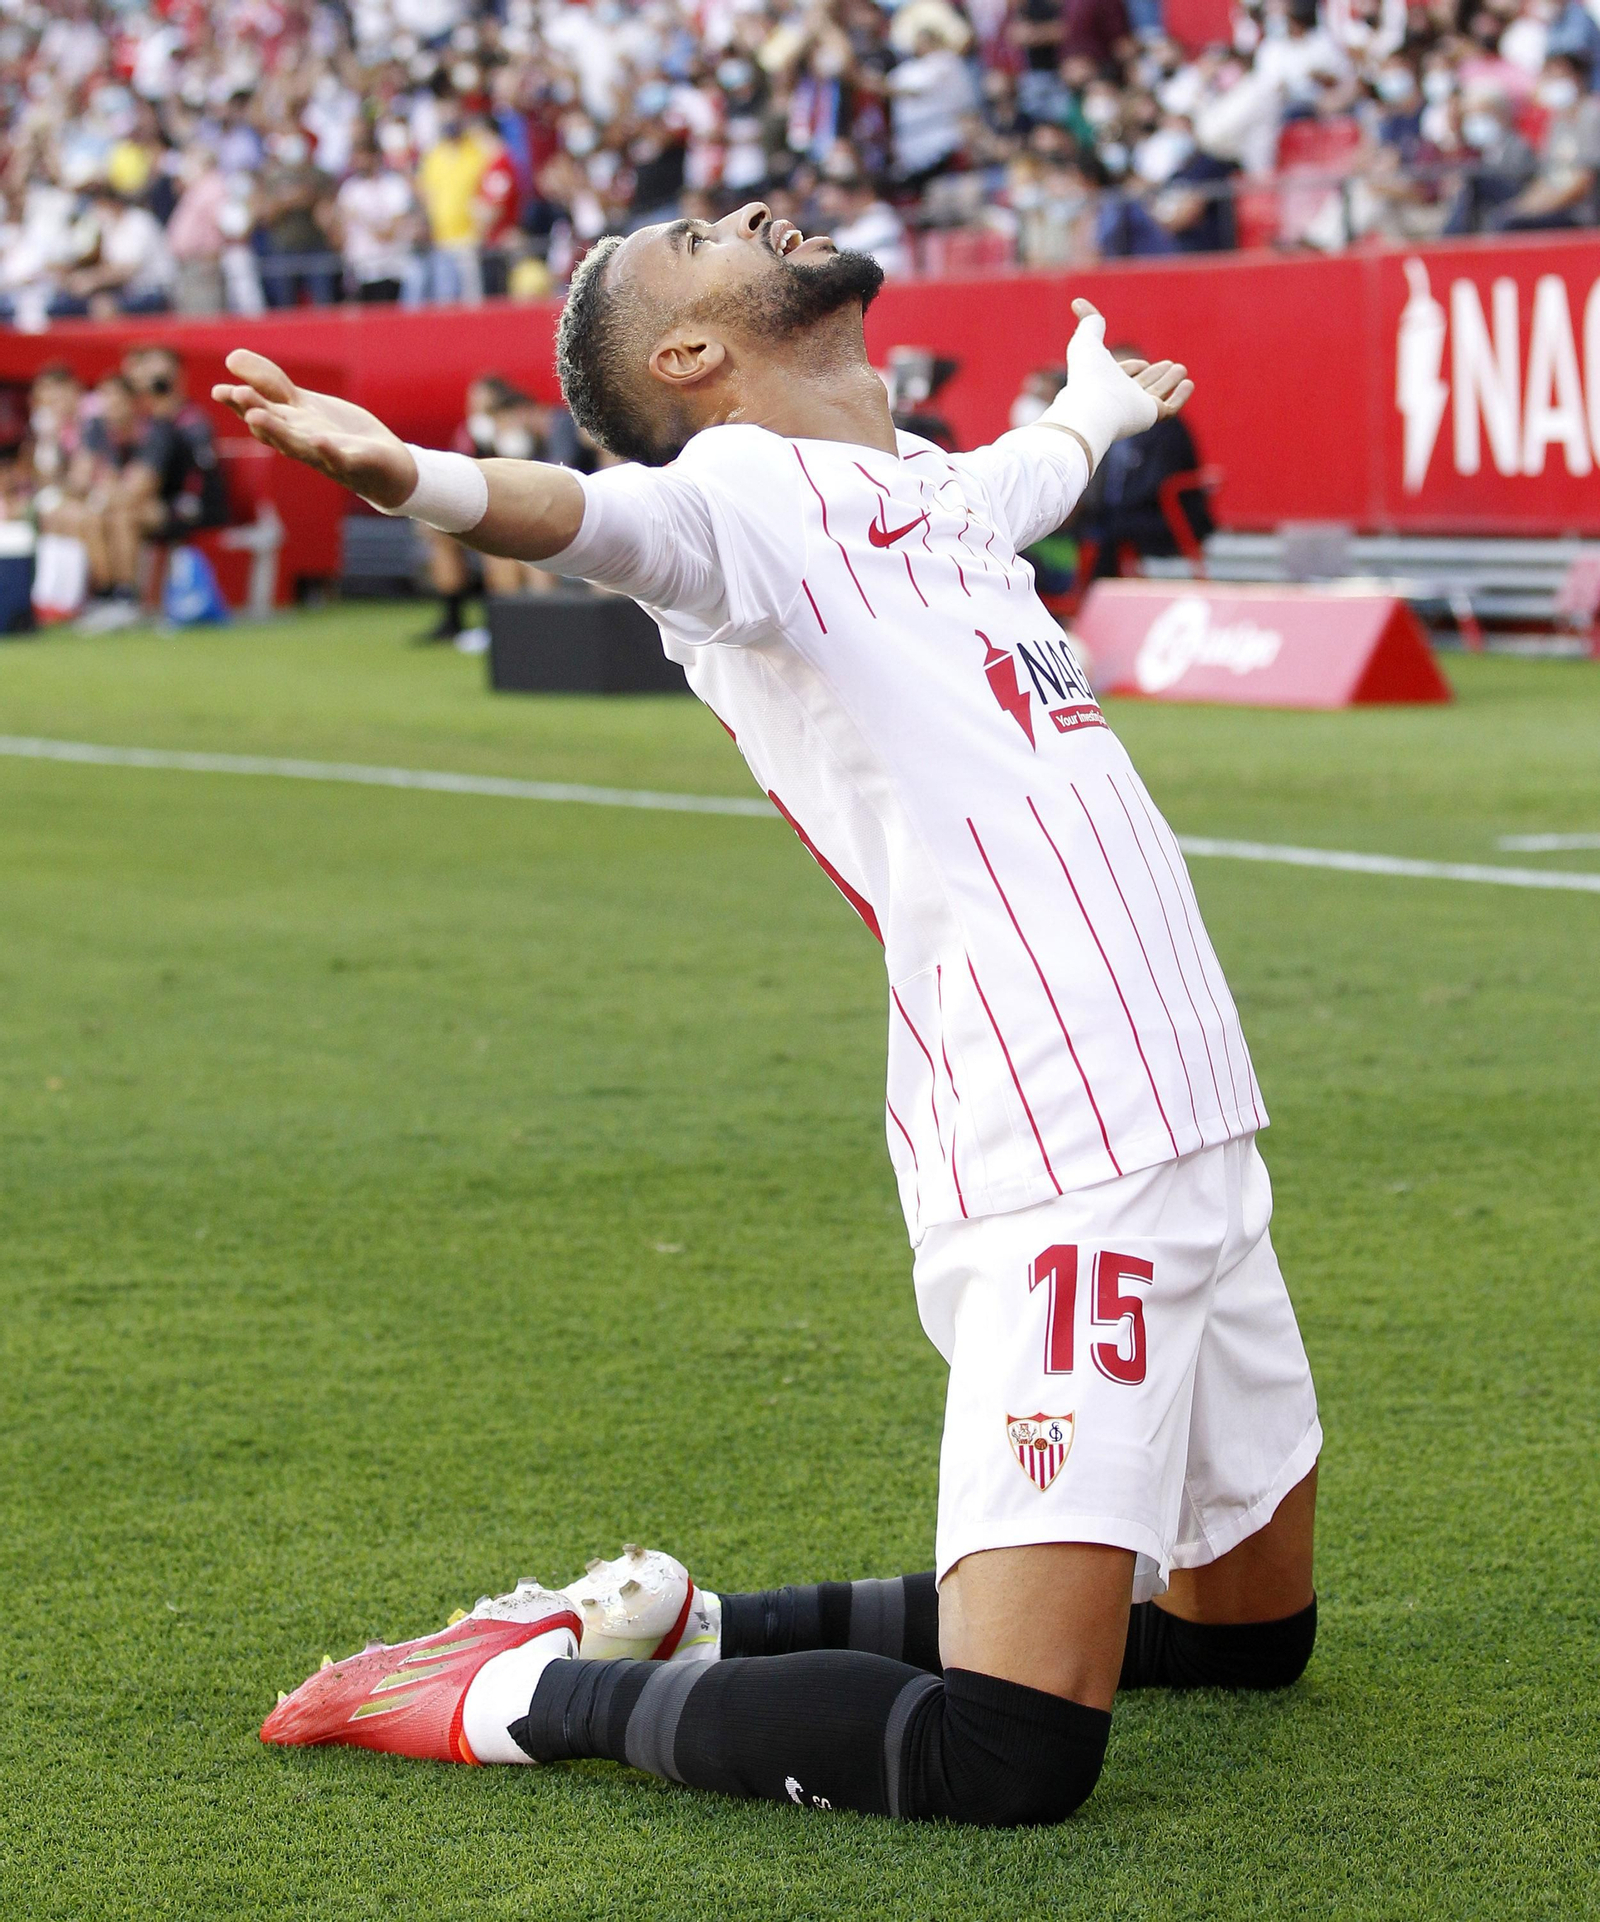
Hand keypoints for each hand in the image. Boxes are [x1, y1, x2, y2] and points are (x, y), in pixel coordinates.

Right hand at [211, 351, 417, 507]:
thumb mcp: (304, 404)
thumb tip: (230, 357)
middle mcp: (301, 442)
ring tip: (256, 417)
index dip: (239, 402)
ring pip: (297, 446)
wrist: (386, 466)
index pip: (260, 411)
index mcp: (288, 425)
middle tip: (235, 395)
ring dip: (277, 432)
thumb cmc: (339, 434)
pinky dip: (328, 452)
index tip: (219, 390)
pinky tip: (319, 440)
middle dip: (254, 412)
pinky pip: (339, 460)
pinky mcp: (354, 464)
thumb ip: (271, 383)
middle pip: (274, 429)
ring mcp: (326, 456)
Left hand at [1069, 297, 1193, 421]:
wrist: (1092, 408)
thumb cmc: (1088, 375)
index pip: (1122, 376)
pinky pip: (1169, 408)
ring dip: (1169, 381)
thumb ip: (1089, 321)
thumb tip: (1077, 301)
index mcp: (1104, 383)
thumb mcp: (1087, 340)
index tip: (1142, 364)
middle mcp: (1119, 398)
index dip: (1132, 369)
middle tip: (1171, 365)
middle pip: (1141, 386)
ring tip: (1182, 369)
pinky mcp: (1150, 416)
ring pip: (1156, 394)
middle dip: (1156, 375)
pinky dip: (1180, 396)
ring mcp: (1135, 409)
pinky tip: (1188, 384)